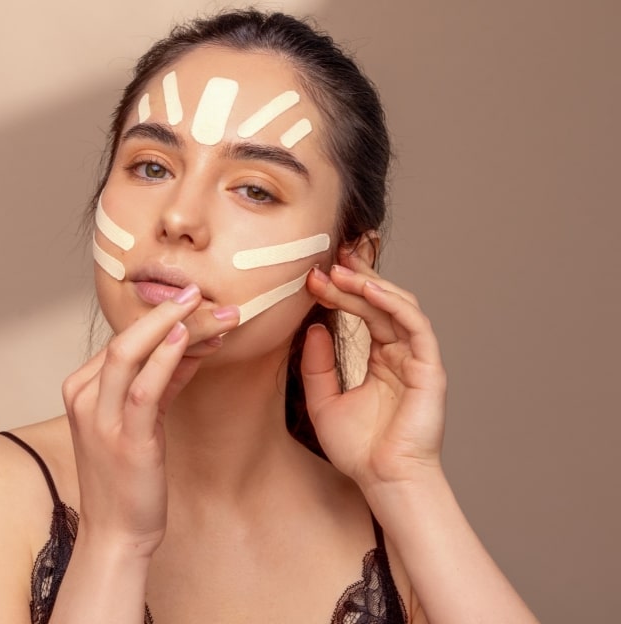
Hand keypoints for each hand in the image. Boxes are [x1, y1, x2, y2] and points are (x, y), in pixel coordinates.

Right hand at [62, 287, 238, 556]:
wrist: (116, 532)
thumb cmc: (128, 473)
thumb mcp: (143, 416)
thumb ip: (163, 377)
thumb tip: (193, 341)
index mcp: (83, 386)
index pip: (124, 338)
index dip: (161, 317)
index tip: (195, 303)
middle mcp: (84, 396)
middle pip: (126, 337)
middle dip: (166, 310)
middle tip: (199, 291)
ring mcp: (100, 418)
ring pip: (131, 353)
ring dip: (173, 326)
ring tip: (210, 309)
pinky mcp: (125, 440)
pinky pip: (144, 389)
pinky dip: (165, 358)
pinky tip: (187, 338)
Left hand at [303, 255, 446, 494]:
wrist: (383, 481)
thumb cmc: (359, 449)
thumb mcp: (324, 400)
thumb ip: (318, 364)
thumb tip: (315, 326)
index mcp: (380, 359)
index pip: (363, 313)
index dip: (340, 292)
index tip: (312, 278)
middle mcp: (400, 353)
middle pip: (378, 303)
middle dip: (353, 279)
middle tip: (326, 261)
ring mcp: (417, 358)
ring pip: (397, 306)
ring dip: (369, 285)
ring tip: (339, 270)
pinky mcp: (429, 367)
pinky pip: (415, 325)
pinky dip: (394, 303)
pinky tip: (369, 290)